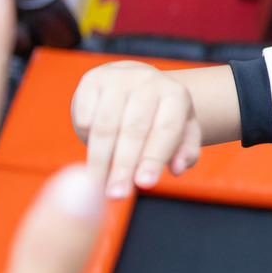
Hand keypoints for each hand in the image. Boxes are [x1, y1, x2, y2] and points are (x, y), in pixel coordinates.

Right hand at [71, 60, 201, 197]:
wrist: (133, 81)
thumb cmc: (159, 116)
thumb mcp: (181, 130)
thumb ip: (186, 151)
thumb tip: (178, 169)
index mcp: (175, 94)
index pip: (166, 130)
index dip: (154, 158)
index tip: (144, 184)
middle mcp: (148, 82)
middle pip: (134, 130)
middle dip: (124, 165)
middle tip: (117, 194)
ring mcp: (118, 78)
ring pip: (105, 126)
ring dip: (100, 160)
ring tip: (98, 187)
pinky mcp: (91, 80)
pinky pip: (85, 116)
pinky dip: (86, 139)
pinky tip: (90, 158)